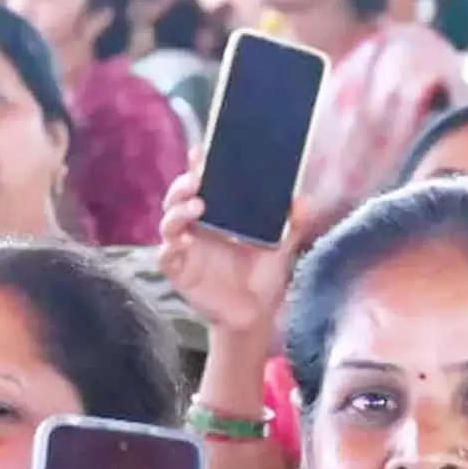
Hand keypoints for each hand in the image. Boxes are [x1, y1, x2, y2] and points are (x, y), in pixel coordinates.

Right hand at [158, 154, 300, 348]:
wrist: (256, 315)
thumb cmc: (264, 277)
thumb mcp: (281, 246)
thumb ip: (293, 223)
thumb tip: (302, 201)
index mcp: (218, 214)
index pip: (203, 184)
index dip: (198, 167)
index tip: (201, 152)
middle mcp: (197, 227)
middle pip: (178, 197)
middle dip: (182, 185)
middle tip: (198, 180)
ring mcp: (186, 249)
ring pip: (168, 222)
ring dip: (177, 211)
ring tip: (197, 207)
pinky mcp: (180, 272)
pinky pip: (166, 256)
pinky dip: (170, 247)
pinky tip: (183, 242)